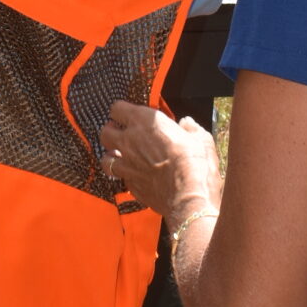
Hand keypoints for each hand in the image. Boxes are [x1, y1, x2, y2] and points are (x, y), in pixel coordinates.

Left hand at [99, 100, 222, 225]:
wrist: (189, 198)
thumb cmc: (195, 164)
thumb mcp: (201, 139)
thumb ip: (191, 129)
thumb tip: (188, 124)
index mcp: (145, 122)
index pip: (118, 109)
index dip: (121, 111)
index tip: (128, 114)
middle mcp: (130, 142)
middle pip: (105, 133)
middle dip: (111, 132)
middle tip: (121, 134)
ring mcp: (127, 166)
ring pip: (105, 158)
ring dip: (112, 156)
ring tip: (121, 157)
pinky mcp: (131, 185)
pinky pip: (121, 178)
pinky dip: (126, 176)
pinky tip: (136, 176)